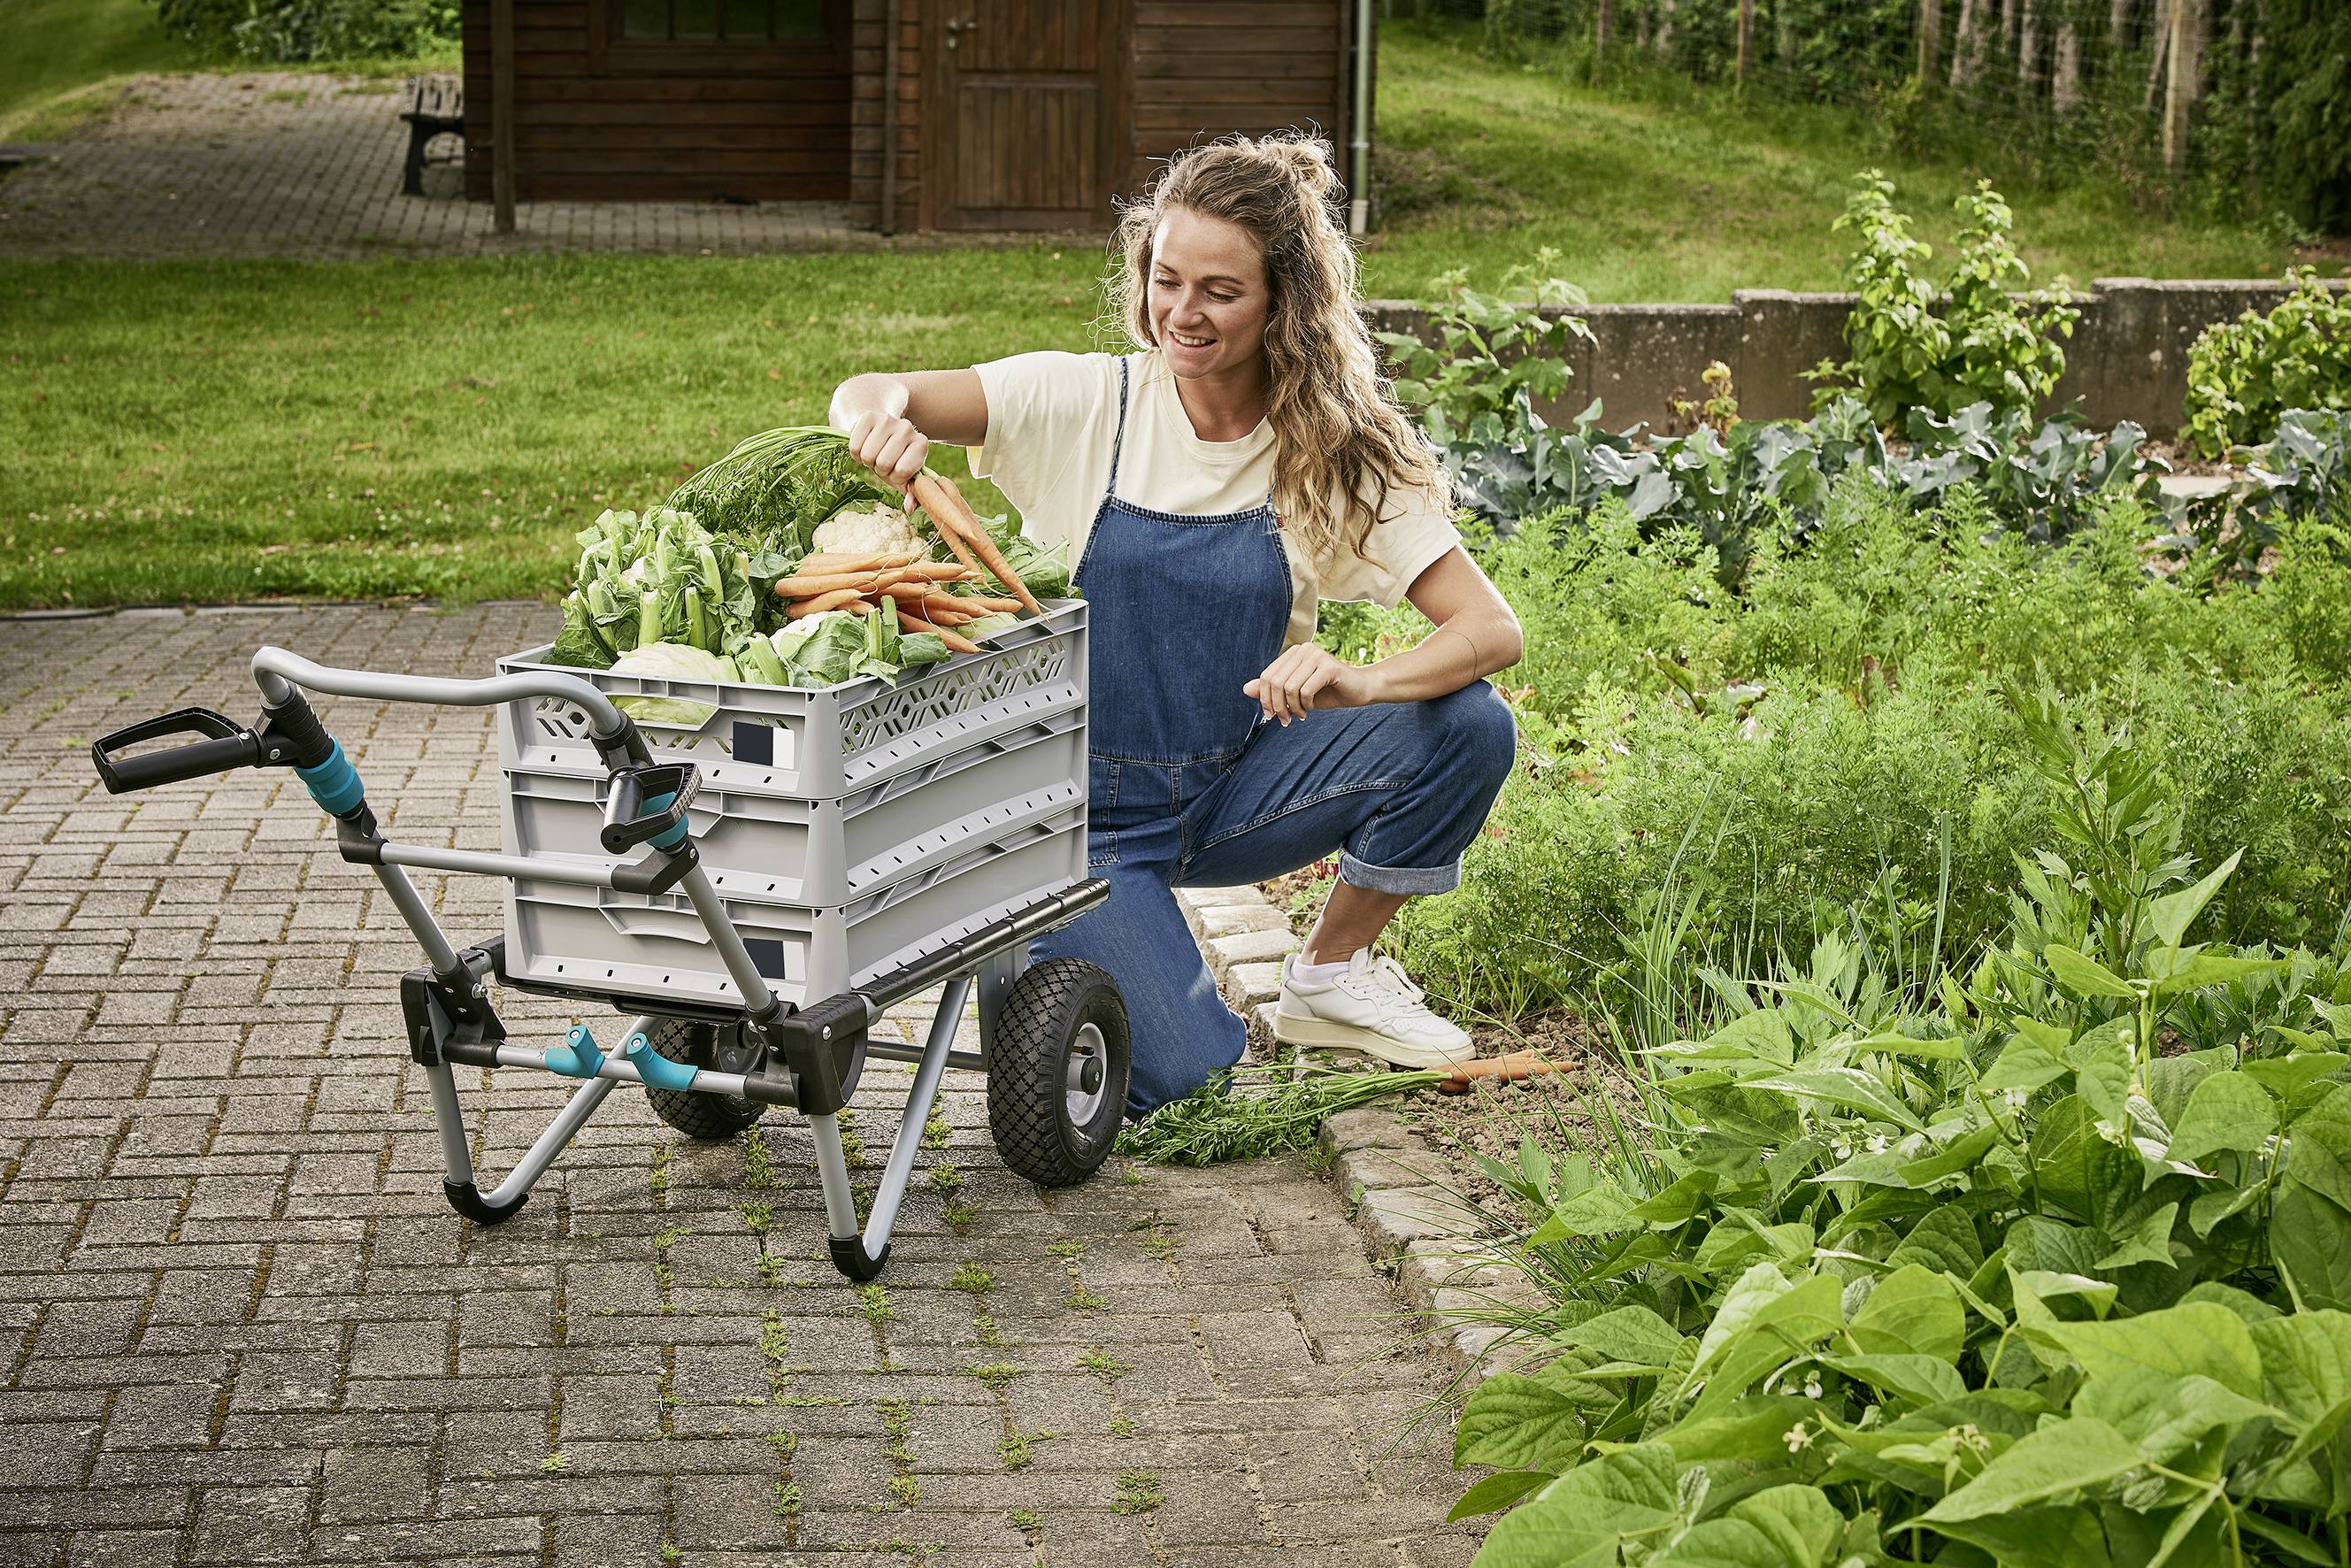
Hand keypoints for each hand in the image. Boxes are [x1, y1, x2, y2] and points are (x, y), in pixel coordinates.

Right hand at [845, 409, 929, 491]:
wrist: (879, 429)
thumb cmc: (894, 459)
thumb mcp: (904, 476)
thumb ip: (912, 494)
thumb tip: (910, 508)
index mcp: (921, 444)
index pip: (903, 471)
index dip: (895, 476)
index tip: (895, 471)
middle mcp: (908, 428)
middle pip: (883, 463)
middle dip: (880, 469)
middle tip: (882, 461)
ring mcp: (888, 420)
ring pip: (867, 455)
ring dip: (867, 461)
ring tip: (874, 453)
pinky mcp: (868, 416)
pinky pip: (854, 447)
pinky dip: (856, 453)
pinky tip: (864, 445)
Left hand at [1243, 645, 1379, 725]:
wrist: (1359, 691)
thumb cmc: (1326, 692)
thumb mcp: (1295, 694)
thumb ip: (1272, 690)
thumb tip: (1246, 689)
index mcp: (1293, 653)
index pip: (1267, 676)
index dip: (1265, 698)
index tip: (1271, 715)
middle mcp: (1303, 650)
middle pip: (1275, 682)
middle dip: (1277, 706)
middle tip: (1285, 720)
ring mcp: (1316, 656)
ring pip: (1289, 687)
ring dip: (1292, 707)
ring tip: (1300, 715)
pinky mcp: (1329, 666)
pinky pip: (1306, 690)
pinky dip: (1305, 704)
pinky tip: (1310, 708)